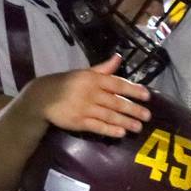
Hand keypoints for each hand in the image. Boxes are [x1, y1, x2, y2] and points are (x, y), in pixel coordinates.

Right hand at [27, 55, 151, 137]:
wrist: (42, 97)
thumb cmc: (67, 83)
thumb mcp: (84, 73)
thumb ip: (103, 69)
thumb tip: (119, 58)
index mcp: (93, 79)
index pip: (117, 84)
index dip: (133, 90)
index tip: (147, 96)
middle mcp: (90, 93)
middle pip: (116, 102)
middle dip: (133, 109)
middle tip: (147, 116)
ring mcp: (84, 108)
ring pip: (109, 116)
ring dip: (125, 122)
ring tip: (138, 128)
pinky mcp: (79, 122)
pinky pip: (97, 126)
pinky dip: (110, 130)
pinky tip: (121, 133)